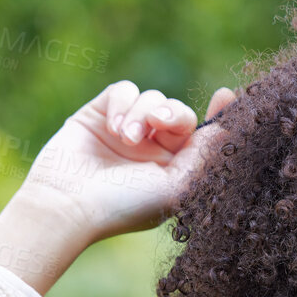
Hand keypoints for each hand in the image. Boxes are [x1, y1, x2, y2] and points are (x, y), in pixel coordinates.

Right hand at [20, 80, 238, 240]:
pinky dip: (124, 103)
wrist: (70, 204)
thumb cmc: (124, 206)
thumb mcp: (174, 187)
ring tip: (127, 138)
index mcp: (174, 168)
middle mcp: (152, 148)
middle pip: (177, 111)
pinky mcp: (100, 114)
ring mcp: (127, 130)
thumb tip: (227, 129)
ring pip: (151, 98)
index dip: (217, 114)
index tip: (225, 94)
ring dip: (142, 113)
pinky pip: (124, 90)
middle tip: (158, 123)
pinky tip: (115, 127)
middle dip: (172, 113)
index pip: (201, 134)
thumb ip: (203, 157)